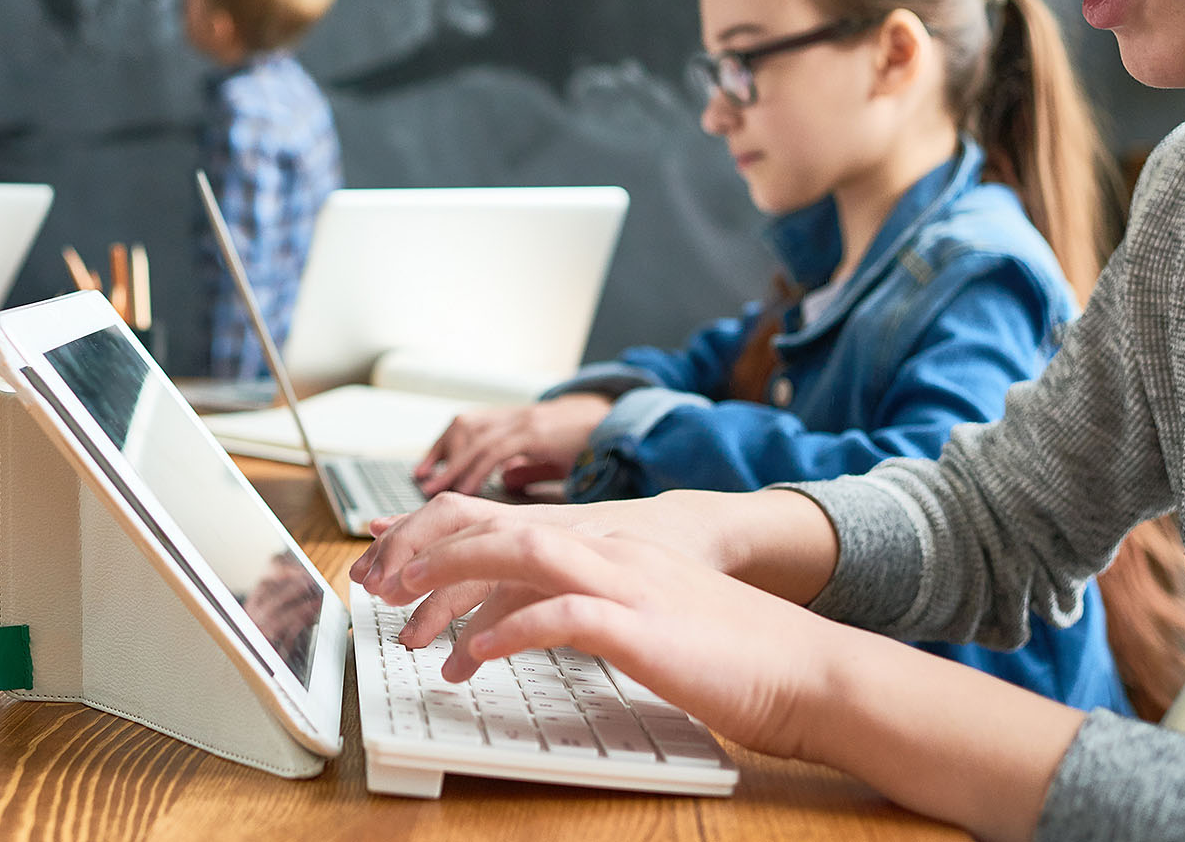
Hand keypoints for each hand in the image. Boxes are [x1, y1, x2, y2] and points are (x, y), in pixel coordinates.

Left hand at [396, 521, 842, 761]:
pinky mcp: (640, 624)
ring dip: (452, 584)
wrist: (806, 668)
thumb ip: (580, 604)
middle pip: (494, 526)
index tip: (385, 556)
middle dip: (424, 552)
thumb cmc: (726, 651)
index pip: (501, 516)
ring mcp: (624, 581)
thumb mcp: (640, 612)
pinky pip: (560, 615)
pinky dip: (509, 628)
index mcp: (604, 542)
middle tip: (377, 588)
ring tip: (407, 620)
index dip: (434, 529)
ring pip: (517, 554)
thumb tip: (514, 622)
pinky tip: (476, 655)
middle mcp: (607, 548)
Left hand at [414, 393, 611, 495]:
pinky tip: (465, 489)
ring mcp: (525, 422)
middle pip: (464, 427)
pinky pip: (497, 450)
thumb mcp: (553, 457)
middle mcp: (516, 417)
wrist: (621, 423)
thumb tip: (503, 481)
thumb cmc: (589, 442)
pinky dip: (476, 469)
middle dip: (439, 454)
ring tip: (434, 490)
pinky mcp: (537, 433)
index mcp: (517, 421)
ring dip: (451, 465)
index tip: (423, 468)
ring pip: (475, 438)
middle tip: (421, 480)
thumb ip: (527, 468)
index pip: (467, 426)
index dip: (441, 447)